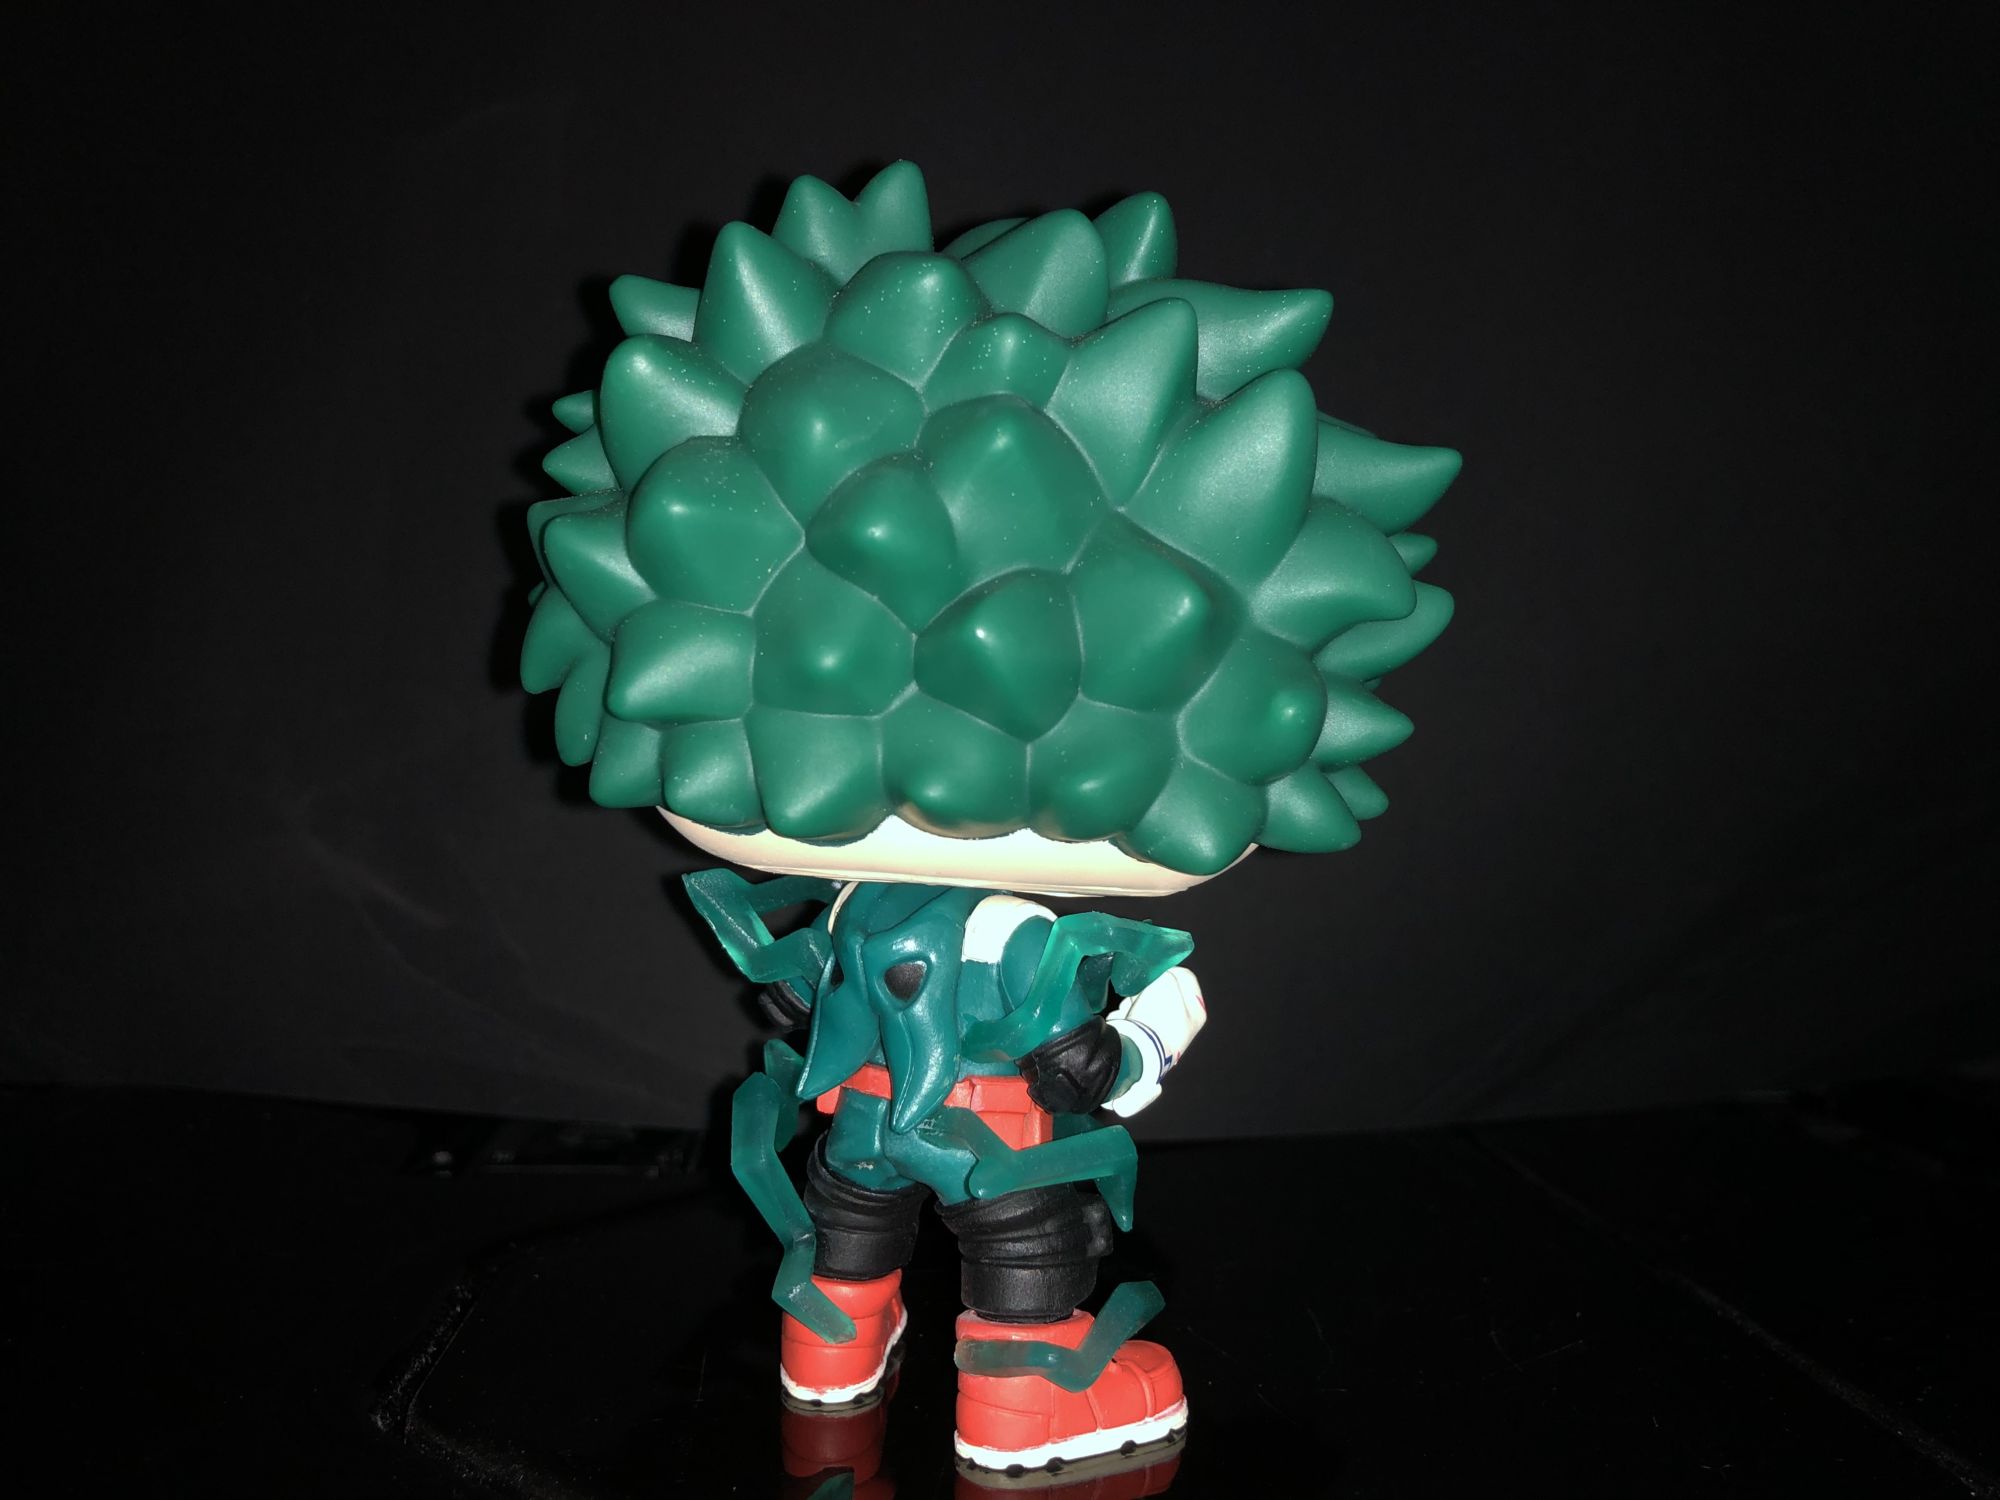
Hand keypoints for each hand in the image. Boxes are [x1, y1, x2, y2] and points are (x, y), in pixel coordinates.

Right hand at [1103, 967, 1205, 1117]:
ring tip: (1130, 1010)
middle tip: (1140, 993)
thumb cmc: (1157, 1016)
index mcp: (1197, 1011)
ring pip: (1146, 1002)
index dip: (1167, 970)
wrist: (1136, 1053)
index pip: (1185, 976)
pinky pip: (1135, 1018)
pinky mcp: (1145, 1042)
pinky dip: (1127, 1016)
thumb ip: (1162, 973)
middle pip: (1164, 990)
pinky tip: (1125, 1020)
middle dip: (1147, 988)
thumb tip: (1153, 978)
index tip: (1153, 975)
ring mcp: (1165, 1036)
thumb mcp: (1165, 982)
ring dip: (1135, 1001)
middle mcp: (1185, 1025)